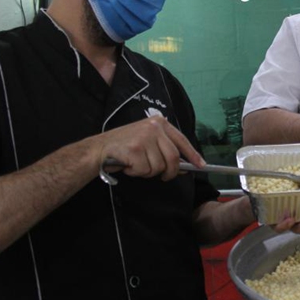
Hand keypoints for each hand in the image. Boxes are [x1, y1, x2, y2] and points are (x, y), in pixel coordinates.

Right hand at [88, 116, 204, 180]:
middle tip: (164, 177)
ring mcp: (145, 137)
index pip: (182, 140)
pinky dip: (137, 173)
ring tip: (137, 164)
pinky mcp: (135, 149)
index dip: (193, 155)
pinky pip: (145, 170)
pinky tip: (128, 165)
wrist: (99, 149)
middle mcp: (154, 127)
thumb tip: (184, 166)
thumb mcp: (148, 140)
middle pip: (173, 157)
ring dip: (148, 172)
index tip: (201, 165)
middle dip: (170, 171)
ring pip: (159, 166)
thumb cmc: (125, 147)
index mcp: (160, 123)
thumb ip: (165, 149)